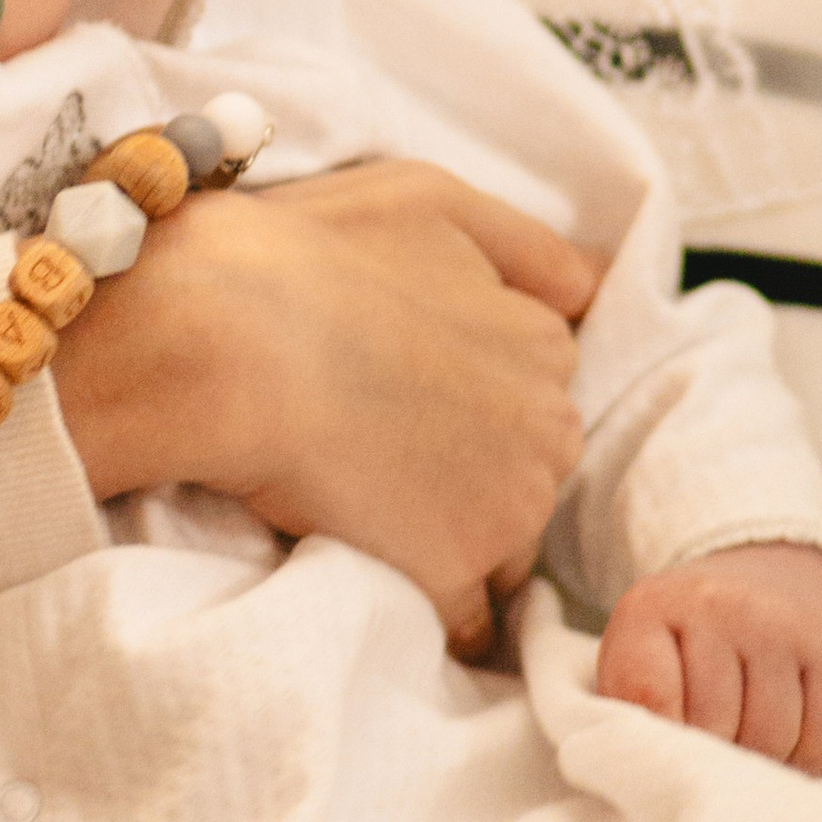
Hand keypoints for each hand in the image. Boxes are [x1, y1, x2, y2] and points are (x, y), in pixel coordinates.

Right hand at [52, 162, 599, 634]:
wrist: (222, 339)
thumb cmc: (312, 253)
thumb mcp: (431, 199)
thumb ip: (527, 243)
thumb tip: (599, 284)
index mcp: (544, 341)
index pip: (536, 381)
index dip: (473, 383)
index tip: (412, 385)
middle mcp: (550, 427)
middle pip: (530, 463)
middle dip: (475, 461)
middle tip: (385, 442)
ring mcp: (507, 510)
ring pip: (506, 540)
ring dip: (460, 536)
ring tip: (375, 510)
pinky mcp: (451, 576)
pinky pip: (469, 622)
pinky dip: (441, 618)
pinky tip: (395, 590)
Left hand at [596, 541, 821, 772]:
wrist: (763, 570)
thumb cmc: (688, 635)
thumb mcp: (636, 653)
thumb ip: (630, 705)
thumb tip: (649, 771)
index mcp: (653, 605)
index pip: (649, 698)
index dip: (659, 741)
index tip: (664, 753)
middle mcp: (721, 605)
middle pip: (714, 727)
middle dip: (710, 757)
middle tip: (709, 751)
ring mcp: (783, 627)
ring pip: (770, 739)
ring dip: (758, 761)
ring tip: (744, 744)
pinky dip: (805, 760)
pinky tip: (786, 742)